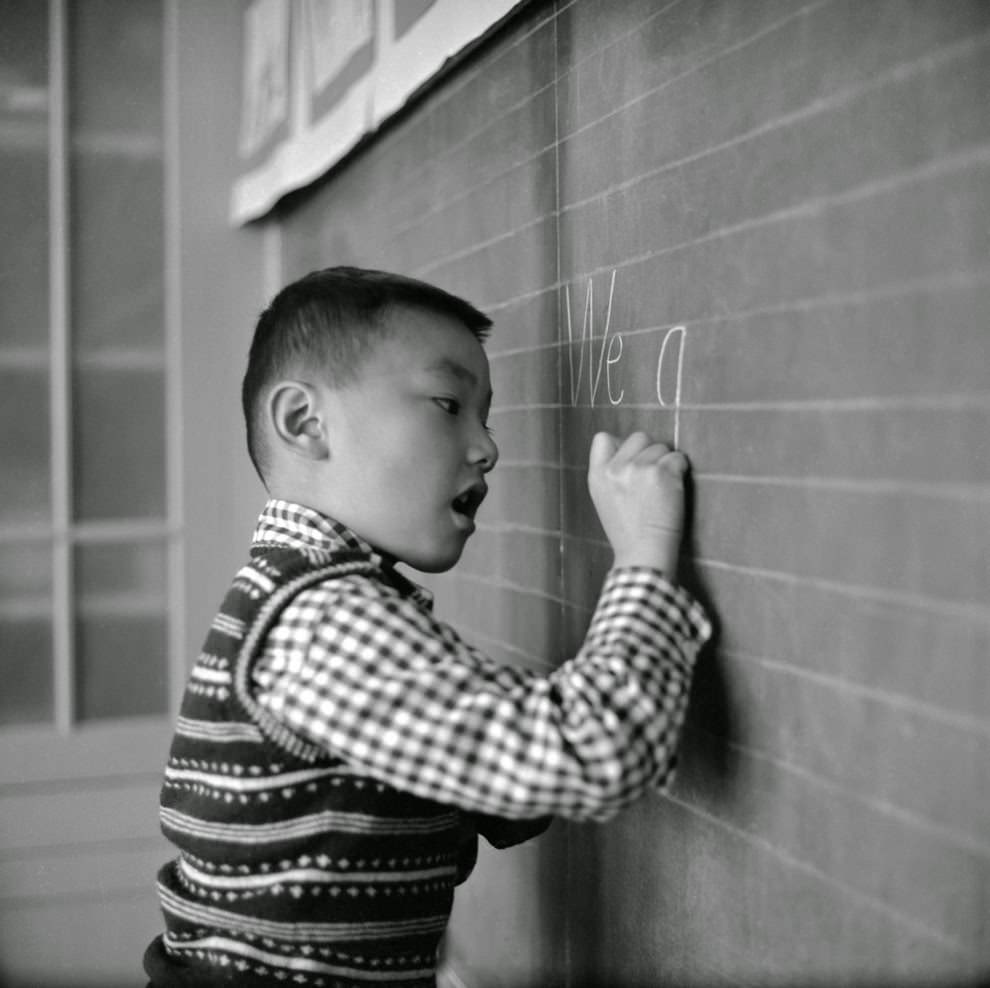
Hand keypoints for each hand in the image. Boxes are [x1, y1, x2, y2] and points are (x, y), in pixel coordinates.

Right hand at [587, 431, 688, 574]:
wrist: (643, 554)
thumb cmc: (628, 532)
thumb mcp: (604, 499)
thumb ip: (610, 473)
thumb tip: (630, 451)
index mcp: (598, 475)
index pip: (603, 438)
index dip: (621, 445)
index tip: (631, 462)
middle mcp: (616, 468)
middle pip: (639, 437)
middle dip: (649, 452)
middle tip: (652, 479)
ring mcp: (639, 469)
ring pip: (662, 447)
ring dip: (667, 463)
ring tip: (662, 490)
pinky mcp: (663, 473)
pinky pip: (679, 458)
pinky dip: (681, 470)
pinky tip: (674, 490)